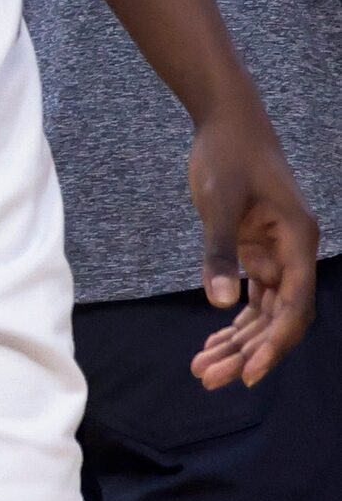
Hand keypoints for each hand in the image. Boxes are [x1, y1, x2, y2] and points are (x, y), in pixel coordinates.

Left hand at [186, 105, 318, 388]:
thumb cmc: (227, 155)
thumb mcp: (219, 201)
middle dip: (247, 351)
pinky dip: (232, 320)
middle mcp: (293, 254)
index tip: (249, 373)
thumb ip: (219, 251)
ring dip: (237, 341)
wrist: (226, 123)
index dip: (273, 343)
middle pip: (278, 317)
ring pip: (263, 312)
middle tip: (210, 378)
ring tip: (203, 369)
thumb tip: (219, 301)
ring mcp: (275, 255)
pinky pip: (251, 297)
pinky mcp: (255, 251)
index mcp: (297, 242)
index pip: (293, 306)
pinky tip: (212, 343)